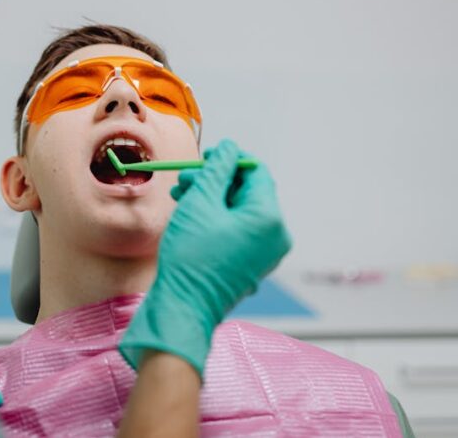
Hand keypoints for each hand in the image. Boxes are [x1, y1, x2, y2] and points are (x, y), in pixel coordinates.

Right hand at [119, 139, 291, 376]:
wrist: (184, 308)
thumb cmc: (191, 256)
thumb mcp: (200, 203)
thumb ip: (217, 170)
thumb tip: (230, 148)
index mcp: (269, 218)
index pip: (255, 172)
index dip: (229, 160)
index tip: (204, 158)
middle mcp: (276, 236)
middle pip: (247, 192)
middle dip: (215, 181)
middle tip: (184, 180)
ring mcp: (266, 253)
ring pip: (240, 211)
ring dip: (211, 199)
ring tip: (181, 198)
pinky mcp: (252, 265)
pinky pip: (239, 231)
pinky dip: (217, 220)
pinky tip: (191, 218)